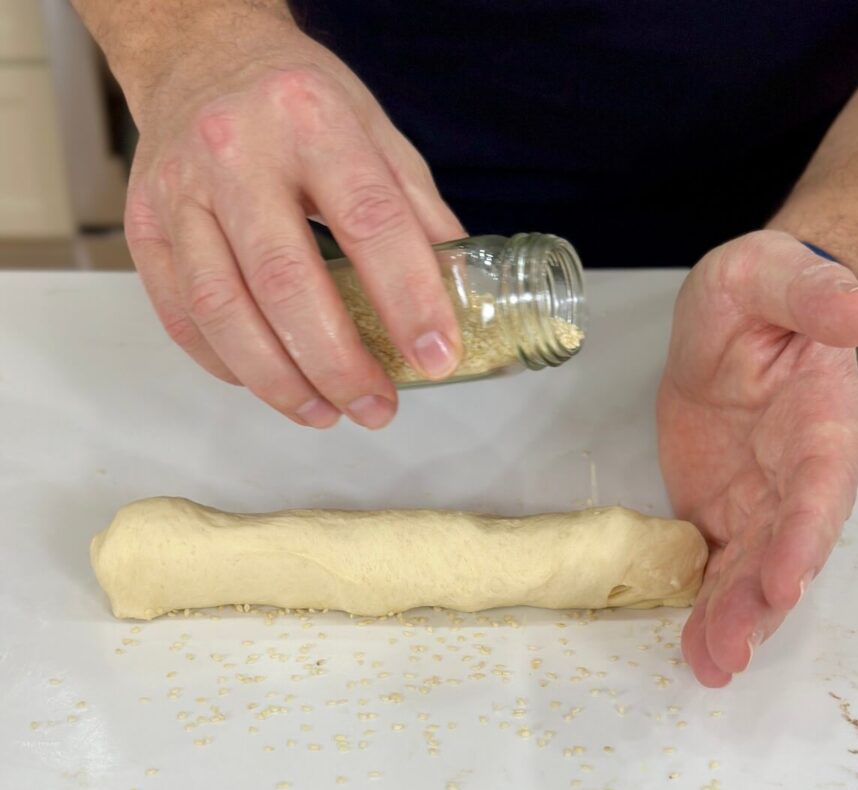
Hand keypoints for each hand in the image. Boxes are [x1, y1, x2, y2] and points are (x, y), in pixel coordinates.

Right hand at [123, 11, 464, 428]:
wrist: (197, 55)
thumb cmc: (294, 101)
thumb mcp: (374, 129)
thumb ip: (416, 213)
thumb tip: (459, 299)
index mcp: (310, 119)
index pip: (368, 220)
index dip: (408, 300)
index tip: (436, 357)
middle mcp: (235, 151)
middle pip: (284, 281)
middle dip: (337, 363)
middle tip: (375, 407)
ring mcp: (179, 191)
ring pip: (221, 309)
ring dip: (278, 381)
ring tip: (325, 412)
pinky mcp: (144, 227)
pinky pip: (182, 317)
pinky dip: (228, 365)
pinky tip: (269, 382)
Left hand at [657, 230, 857, 686]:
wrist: (738, 322)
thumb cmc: (760, 292)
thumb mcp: (771, 273)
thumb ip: (813, 291)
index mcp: (822, 417)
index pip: (821, 482)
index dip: (805, 533)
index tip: (786, 578)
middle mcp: (802, 473)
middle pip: (789, 545)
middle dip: (764, 600)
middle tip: (732, 648)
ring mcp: (765, 501)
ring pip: (756, 572)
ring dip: (736, 621)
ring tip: (712, 664)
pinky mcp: (728, 517)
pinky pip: (722, 571)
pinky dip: (710, 611)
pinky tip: (697, 654)